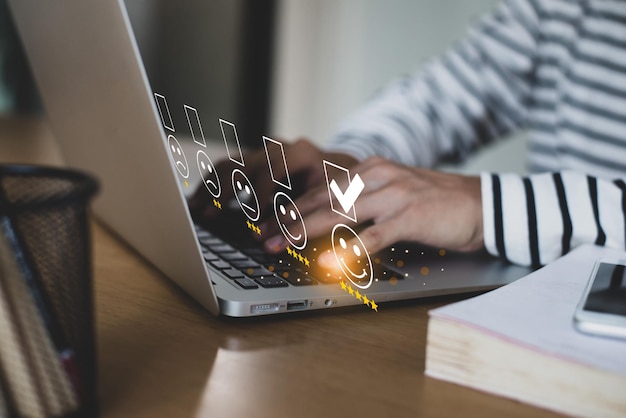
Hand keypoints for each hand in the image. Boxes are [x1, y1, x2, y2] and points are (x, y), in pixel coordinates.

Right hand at [188, 138, 357, 221]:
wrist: (341, 168)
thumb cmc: (341, 188)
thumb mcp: (337, 200)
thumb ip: (318, 218)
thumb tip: (300, 244)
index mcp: (303, 154)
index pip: (276, 170)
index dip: (262, 196)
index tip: (253, 221)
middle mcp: (280, 149)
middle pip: (245, 165)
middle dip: (227, 192)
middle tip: (211, 216)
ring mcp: (264, 153)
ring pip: (231, 165)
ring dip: (212, 188)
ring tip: (196, 210)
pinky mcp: (255, 161)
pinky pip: (227, 169)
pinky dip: (211, 186)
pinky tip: (198, 202)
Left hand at [262, 157, 483, 258]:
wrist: (481, 203)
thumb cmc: (433, 204)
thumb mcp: (391, 194)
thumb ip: (361, 204)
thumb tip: (324, 226)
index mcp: (369, 170)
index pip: (320, 189)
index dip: (291, 207)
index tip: (267, 223)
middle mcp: (378, 177)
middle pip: (323, 199)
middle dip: (289, 219)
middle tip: (263, 237)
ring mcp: (394, 195)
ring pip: (341, 212)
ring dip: (308, 230)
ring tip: (283, 244)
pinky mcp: (411, 216)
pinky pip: (375, 235)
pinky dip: (351, 249)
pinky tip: (332, 262)